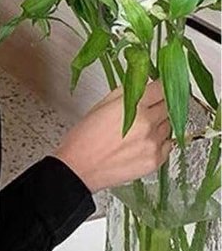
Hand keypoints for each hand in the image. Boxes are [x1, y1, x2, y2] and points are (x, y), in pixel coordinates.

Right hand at [53, 80, 172, 192]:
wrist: (80, 167)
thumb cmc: (85, 137)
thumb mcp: (100, 105)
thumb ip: (124, 92)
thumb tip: (139, 84)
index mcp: (133, 106)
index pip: (162, 88)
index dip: (161, 85)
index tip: (159, 86)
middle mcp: (148, 124)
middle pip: (169, 106)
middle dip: (159, 104)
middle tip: (145, 108)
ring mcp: (154, 143)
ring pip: (169, 125)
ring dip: (159, 123)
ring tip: (138, 128)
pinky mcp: (156, 160)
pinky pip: (167, 144)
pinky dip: (159, 141)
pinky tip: (141, 142)